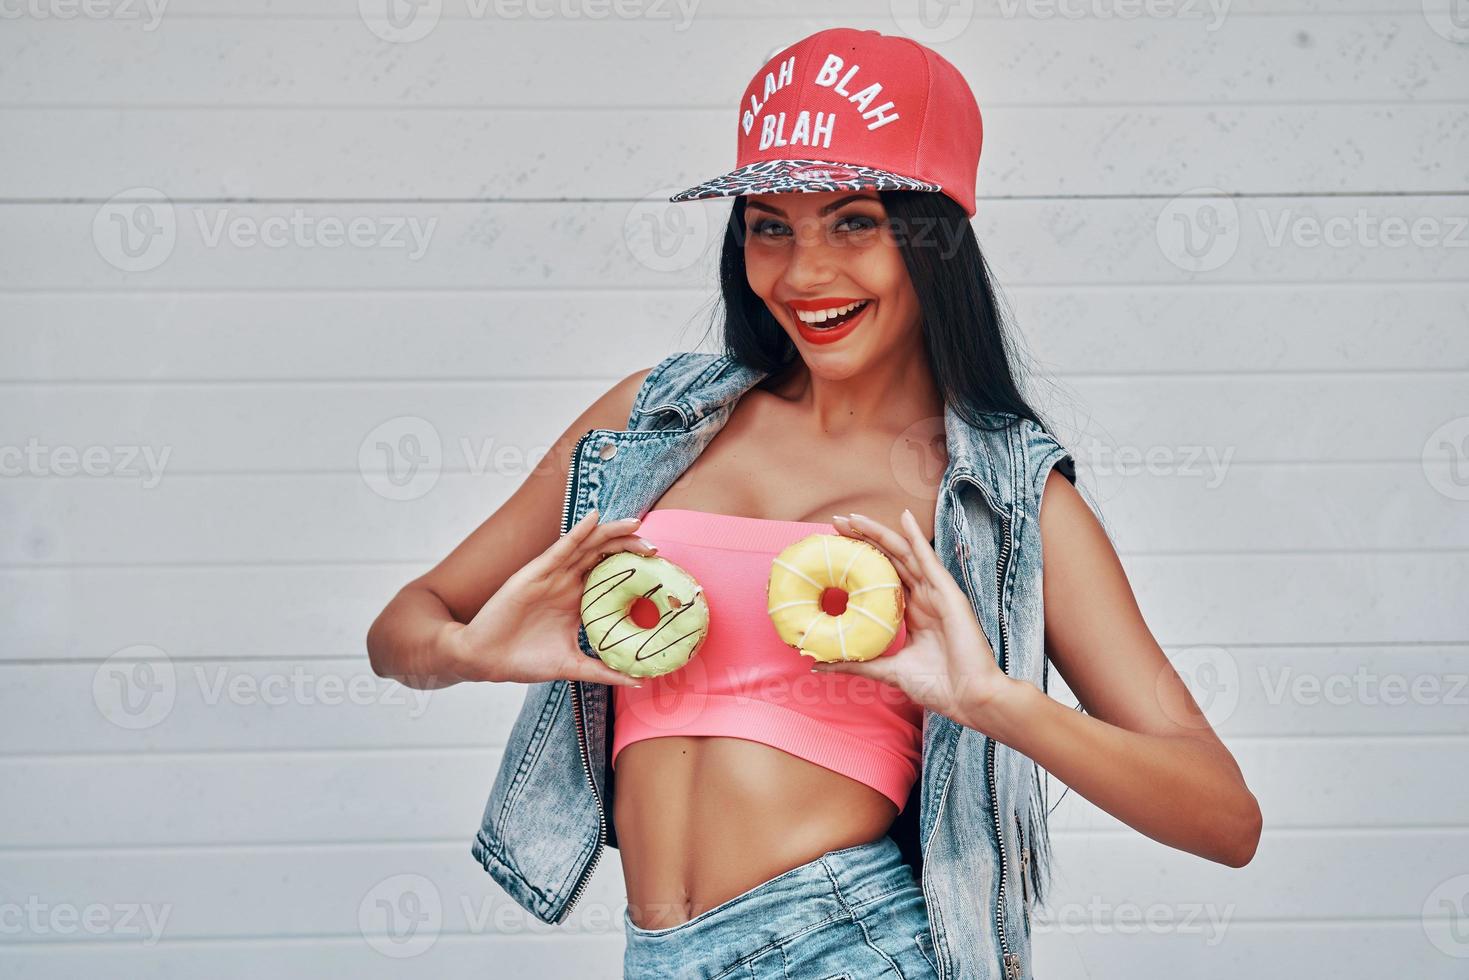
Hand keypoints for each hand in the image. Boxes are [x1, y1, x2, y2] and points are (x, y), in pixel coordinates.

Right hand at [451, 508, 652, 686]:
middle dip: (629, 546)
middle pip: (603, 556)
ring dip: (610, 533)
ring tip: (634, 522)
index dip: (632, 568)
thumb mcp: (572, 665)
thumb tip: (637, 682)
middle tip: (654, 546)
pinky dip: (578, 533)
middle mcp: (566, 583)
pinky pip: (560, 549)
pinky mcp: (534, 574)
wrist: (486, 659)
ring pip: (586, 546)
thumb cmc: (524, 660)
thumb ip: (603, 671)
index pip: (610, 575)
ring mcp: (551, 576)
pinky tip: (593, 519)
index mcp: (576, 601)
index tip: (659, 568)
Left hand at [819, 508, 1017, 729]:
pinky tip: (904, 517)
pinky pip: (929, 559)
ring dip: (879, 533)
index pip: (881, 576)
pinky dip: (917, 537)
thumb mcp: (887, 670)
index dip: (859, 560)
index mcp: (912, 612)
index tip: (833, 547)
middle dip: (863, 539)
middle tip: (837, 523)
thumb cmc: (937, 686)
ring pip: (904, 553)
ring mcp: (936, 593)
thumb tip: (817, 665)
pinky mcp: (948, 593)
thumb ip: (856, 663)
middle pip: (889, 559)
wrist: (969, 698)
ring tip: (855, 518)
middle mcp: (923, 597)